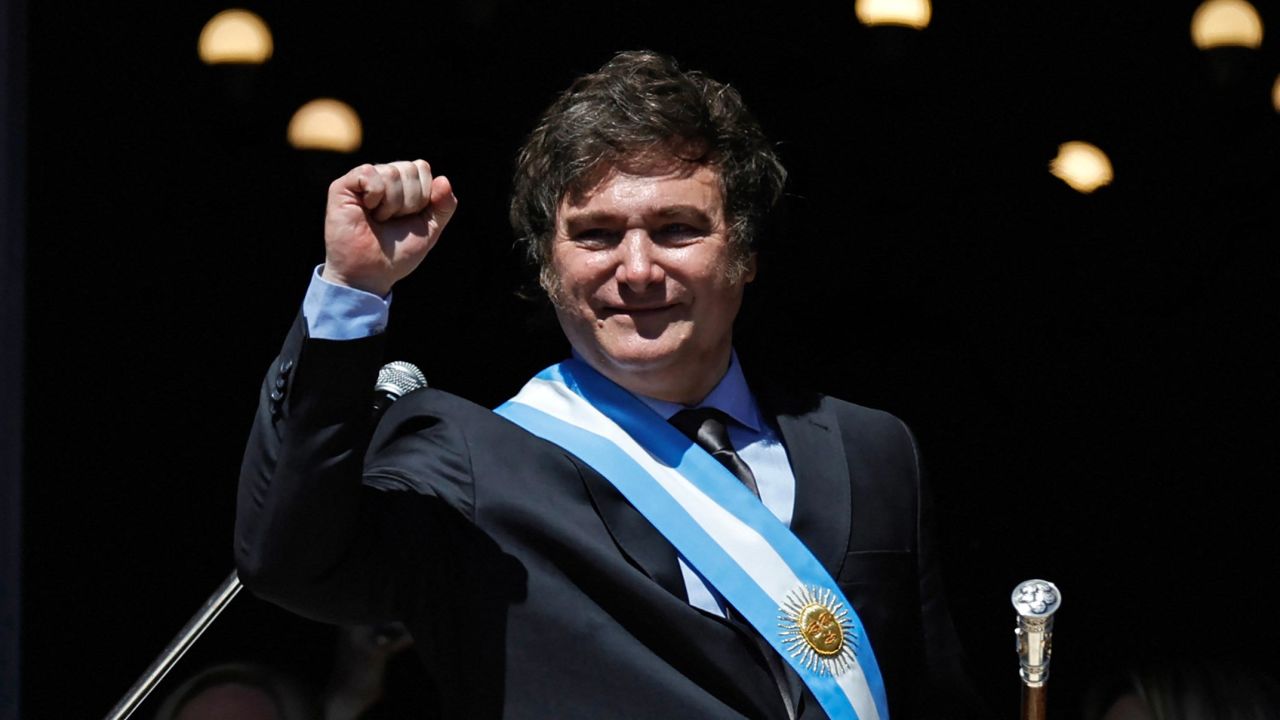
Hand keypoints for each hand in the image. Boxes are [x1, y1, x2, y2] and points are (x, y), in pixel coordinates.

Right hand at [321, 160, 457, 296]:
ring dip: (391, 205)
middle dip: (408, 202)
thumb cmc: (397, 254)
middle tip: (391, 221)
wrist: (369, 274)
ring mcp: (363, 180)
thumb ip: (444, 206)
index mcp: (403, 184)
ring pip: (391, 172)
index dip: (423, 196)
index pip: (422, 168)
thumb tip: (443, 179)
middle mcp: (383, 177)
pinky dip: (374, 195)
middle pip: (409, 168)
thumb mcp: (429, 230)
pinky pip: (369, 173)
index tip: (409, 218)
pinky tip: (367, 210)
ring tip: (378, 220)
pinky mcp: (343, 186)